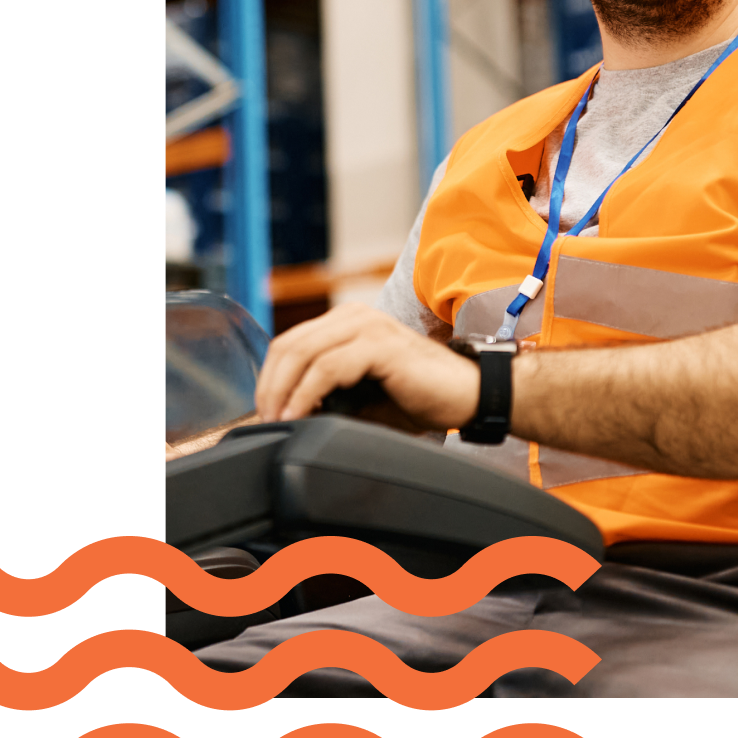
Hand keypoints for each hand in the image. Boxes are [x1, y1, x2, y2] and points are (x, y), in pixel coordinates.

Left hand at [254, 303, 479, 430]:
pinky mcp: (380, 344)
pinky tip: (302, 414)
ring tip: (280, 420)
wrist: (471, 395)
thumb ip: (327, 395)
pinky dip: (306, 393)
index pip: (290, 342)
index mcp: (349, 322)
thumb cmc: (421, 398)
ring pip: (302, 352)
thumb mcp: (362, 397)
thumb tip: (287, 414)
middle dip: (269, 386)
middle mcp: (356, 316)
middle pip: (289, 345)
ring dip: (282, 391)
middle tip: (266, 420)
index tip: (266, 413)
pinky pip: (327, 367)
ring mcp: (369, 326)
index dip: (269, 378)